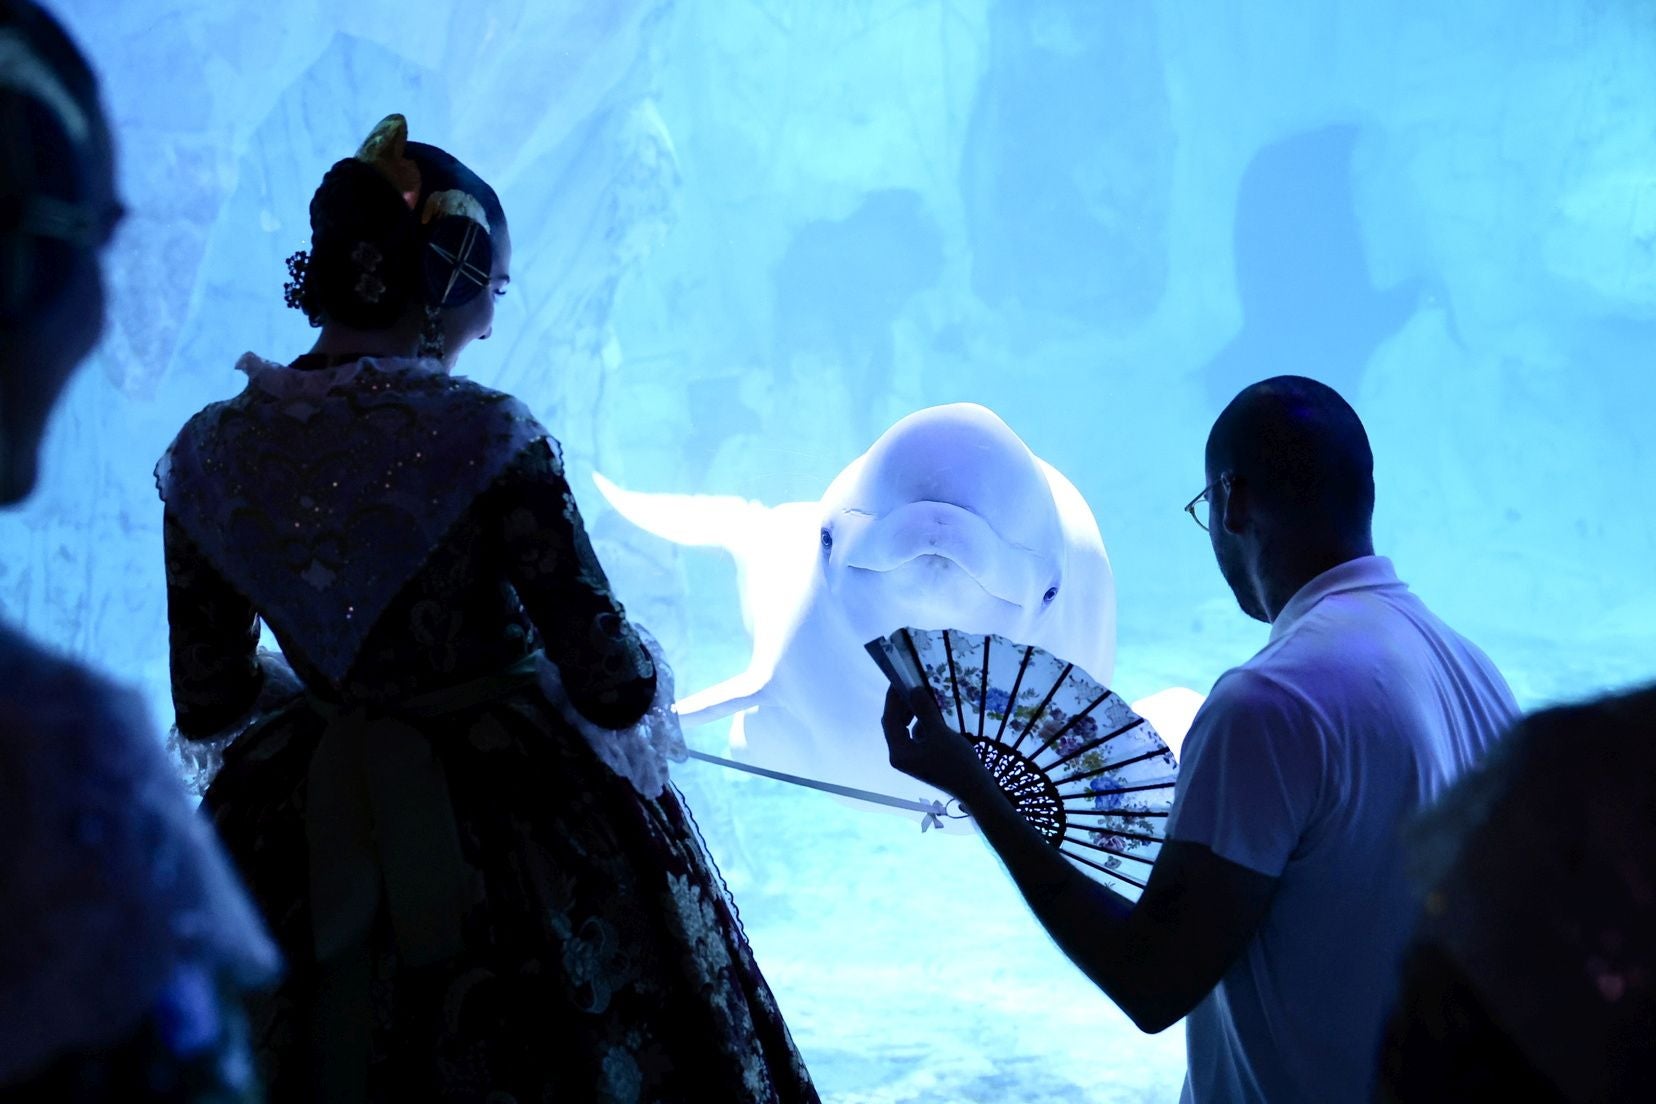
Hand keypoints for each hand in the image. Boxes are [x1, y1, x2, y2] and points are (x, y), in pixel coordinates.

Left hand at [881, 685, 996, 802]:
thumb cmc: (957, 763)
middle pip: (894, 725)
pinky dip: (922, 724)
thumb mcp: (940, 733)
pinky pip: (916, 736)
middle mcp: (900, 756)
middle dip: (902, 706)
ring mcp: (911, 759)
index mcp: (899, 752)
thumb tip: (914, 690)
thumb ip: (925, 711)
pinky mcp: (922, 759)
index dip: (892, 699)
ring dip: (913, 714)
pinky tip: (933, 717)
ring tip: (924, 699)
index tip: (899, 680)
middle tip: (912, 686)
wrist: (975, 789)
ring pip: (906, 730)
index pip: (889, 720)